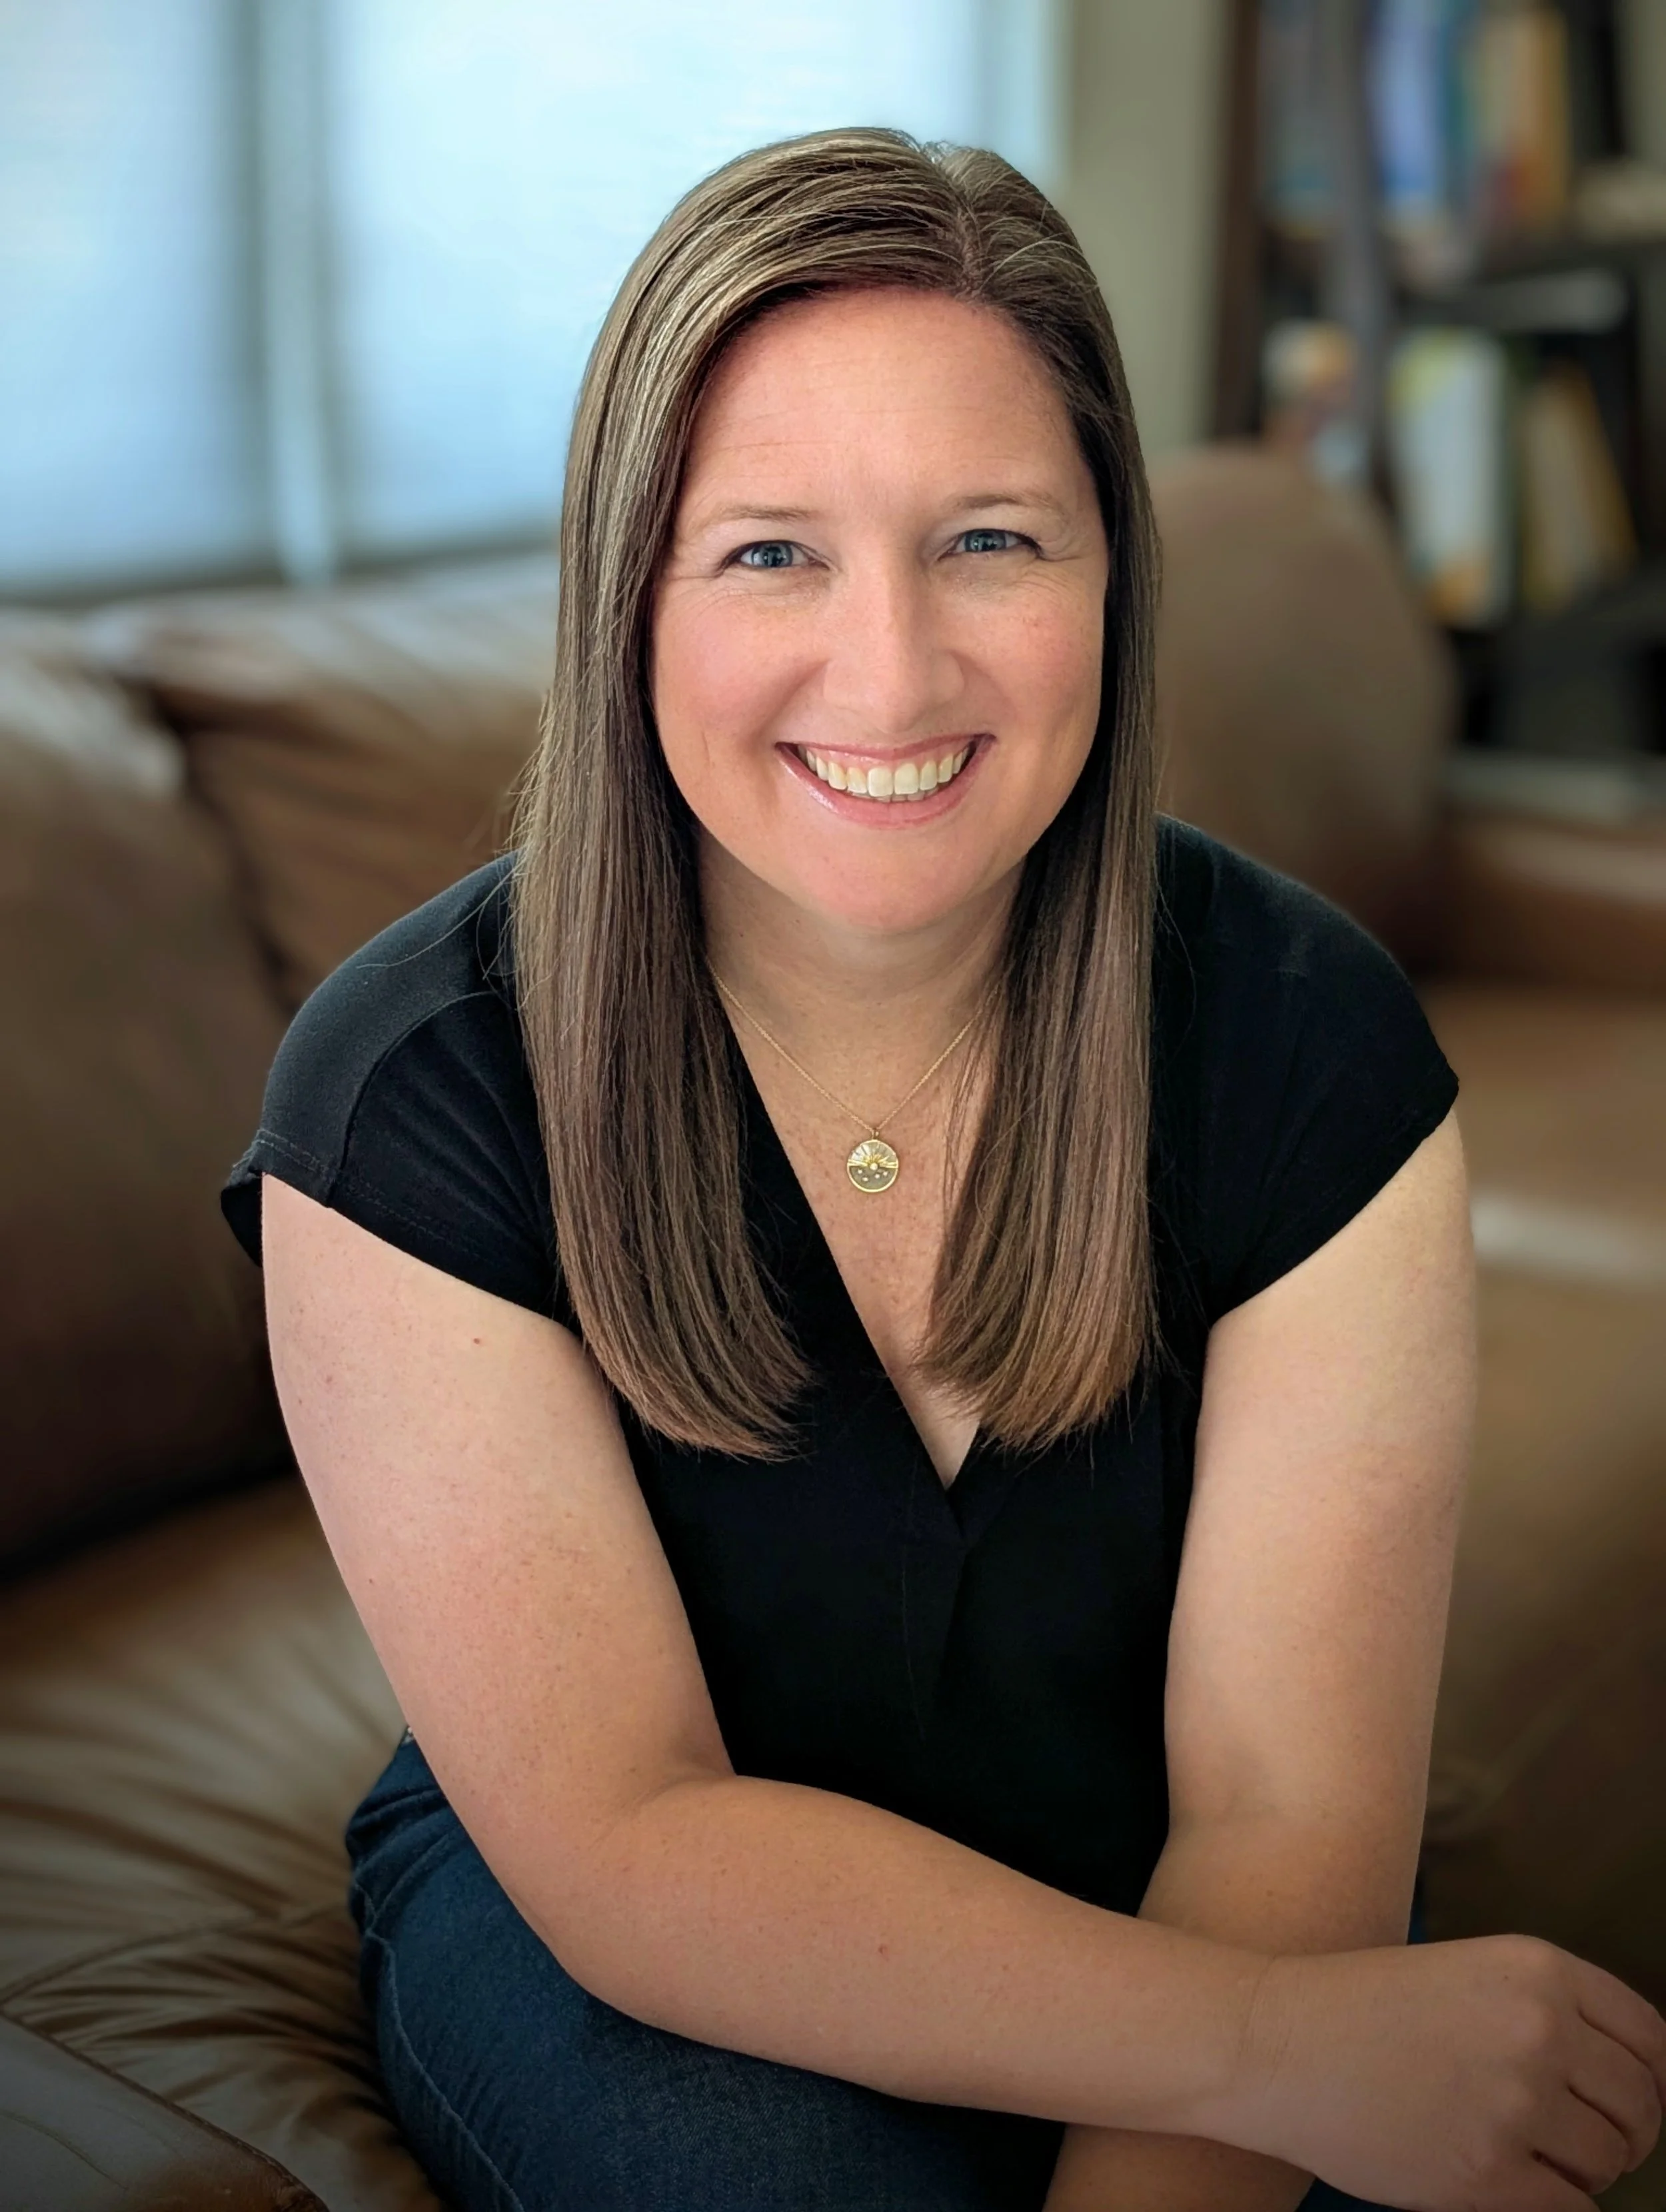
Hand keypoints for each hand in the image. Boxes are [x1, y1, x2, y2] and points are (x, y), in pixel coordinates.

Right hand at [1234, 1934, 1665, 2209]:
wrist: (1278, 2041)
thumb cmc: (1366, 2008)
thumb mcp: (1469, 1972)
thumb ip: (1544, 2011)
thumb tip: (1625, 2082)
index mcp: (1538, 1970)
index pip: (1651, 2039)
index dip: (1651, 2081)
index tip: (1631, 2103)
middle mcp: (1539, 2030)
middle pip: (1640, 2107)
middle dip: (1625, 2134)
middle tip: (1586, 2143)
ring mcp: (1514, 2103)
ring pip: (1608, 2163)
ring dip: (1586, 2172)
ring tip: (1536, 2160)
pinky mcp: (1486, 2173)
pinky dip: (1561, 2209)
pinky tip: (1520, 2188)